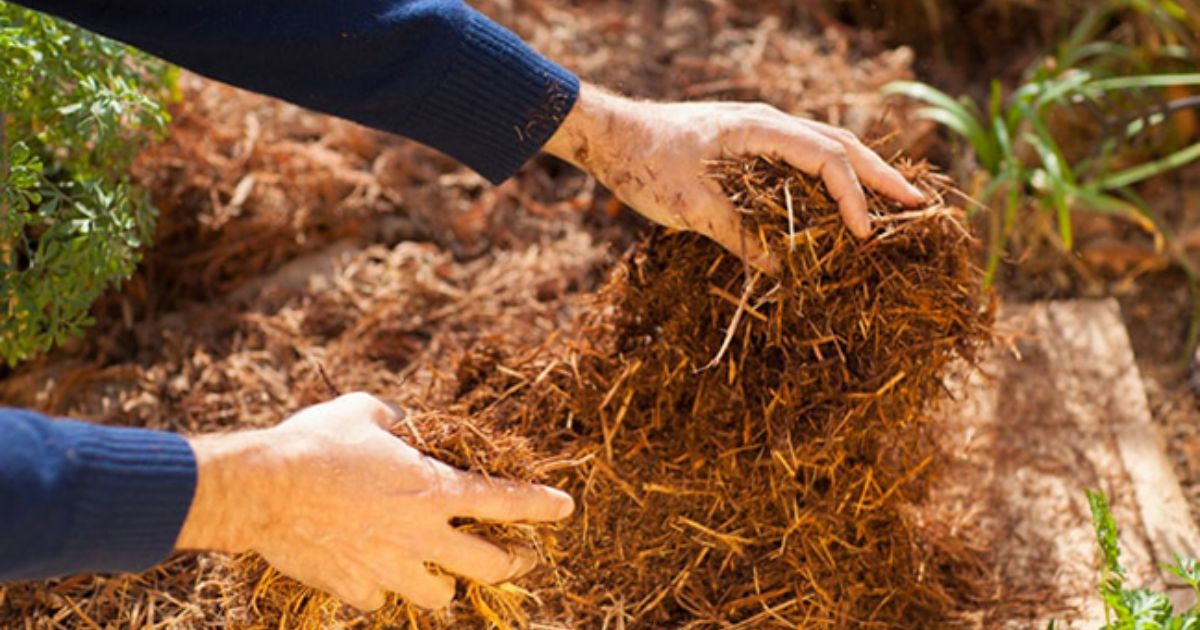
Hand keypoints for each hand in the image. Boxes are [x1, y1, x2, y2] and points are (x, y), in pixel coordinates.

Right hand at [176, 393, 573, 610]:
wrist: (262, 489)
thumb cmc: (315, 442)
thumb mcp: (365, 411)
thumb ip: (399, 418)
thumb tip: (407, 423)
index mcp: (433, 490)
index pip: (505, 501)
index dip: (540, 505)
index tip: (565, 508)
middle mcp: (421, 536)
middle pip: (489, 565)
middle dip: (513, 563)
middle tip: (518, 557)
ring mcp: (390, 569)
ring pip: (440, 597)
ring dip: (445, 583)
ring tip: (437, 569)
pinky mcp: (355, 589)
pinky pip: (382, 600)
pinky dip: (383, 588)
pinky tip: (372, 571)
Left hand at [544, 84, 926, 270]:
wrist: (608, 136)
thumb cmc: (644, 162)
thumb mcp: (691, 205)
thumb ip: (740, 236)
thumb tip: (785, 274)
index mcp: (760, 127)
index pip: (825, 158)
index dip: (850, 198)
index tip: (864, 236)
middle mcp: (767, 123)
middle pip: (839, 144)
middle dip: (879, 176)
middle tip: (917, 204)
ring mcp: (758, 131)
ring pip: (824, 147)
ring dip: (858, 174)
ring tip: (892, 200)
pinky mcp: (746, 146)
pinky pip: (800, 158)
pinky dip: (827, 178)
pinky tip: (838, 201)